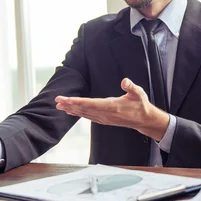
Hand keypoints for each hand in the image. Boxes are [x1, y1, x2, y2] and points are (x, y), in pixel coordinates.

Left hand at [55, 78, 169, 140]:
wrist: (143, 119)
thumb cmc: (140, 104)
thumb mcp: (139, 93)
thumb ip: (131, 87)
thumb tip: (124, 81)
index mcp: (112, 106)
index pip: (92, 104)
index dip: (78, 101)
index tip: (67, 99)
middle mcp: (106, 114)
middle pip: (84, 109)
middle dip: (70, 104)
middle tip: (57, 100)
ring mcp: (104, 118)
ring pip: (84, 114)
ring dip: (71, 109)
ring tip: (60, 105)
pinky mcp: (103, 120)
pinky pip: (88, 116)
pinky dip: (78, 113)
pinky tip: (71, 111)